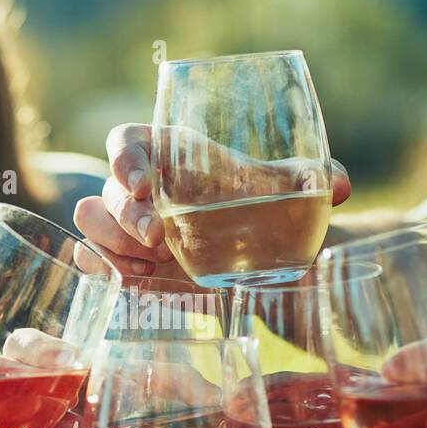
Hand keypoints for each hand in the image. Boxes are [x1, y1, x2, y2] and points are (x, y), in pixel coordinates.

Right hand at [74, 123, 351, 279]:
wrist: (256, 252)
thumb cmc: (259, 205)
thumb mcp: (283, 192)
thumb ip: (311, 180)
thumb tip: (336, 184)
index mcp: (166, 154)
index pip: (125, 142)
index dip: (125, 159)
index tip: (145, 186)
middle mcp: (139, 190)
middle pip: (105, 192)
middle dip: (125, 218)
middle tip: (159, 240)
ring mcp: (125, 229)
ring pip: (90, 225)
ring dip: (114, 246)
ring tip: (152, 267)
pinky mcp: (123, 264)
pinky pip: (92, 262)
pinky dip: (107, 273)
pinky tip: (138, 284)